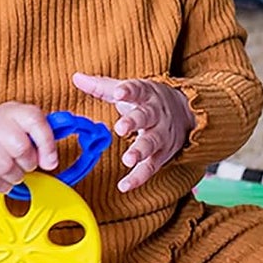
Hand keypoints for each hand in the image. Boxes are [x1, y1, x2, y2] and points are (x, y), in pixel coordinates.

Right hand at [0, 103, 58, 192]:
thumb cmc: (7, 132)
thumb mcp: (27, 124)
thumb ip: (44, 138)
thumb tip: (50, 161)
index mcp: (15, 112)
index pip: (35, 122)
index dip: (47, 145)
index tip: (50, 161)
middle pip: (21, 148)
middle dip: (29, 162)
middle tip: (25, 161)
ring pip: (7, 169)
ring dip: (16, 175)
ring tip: (13, 167)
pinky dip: (3, 184)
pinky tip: (2, 174)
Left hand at [73, 73, 195, 192]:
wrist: (186, 112)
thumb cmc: (148, 100)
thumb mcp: (130, 89)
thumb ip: (102, 86)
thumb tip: (76, 77)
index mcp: (146, 95)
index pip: (137, 90)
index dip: (128, 91)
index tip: (119, 93)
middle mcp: (156, 115)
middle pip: (146, 117)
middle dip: (134, 122)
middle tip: (121, 128)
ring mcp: (161, 135)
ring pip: (152, 143)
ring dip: (140, 151)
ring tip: (128, 159)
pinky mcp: (162, 154)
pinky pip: (151, 167)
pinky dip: (138, 177)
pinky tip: (125, 185)